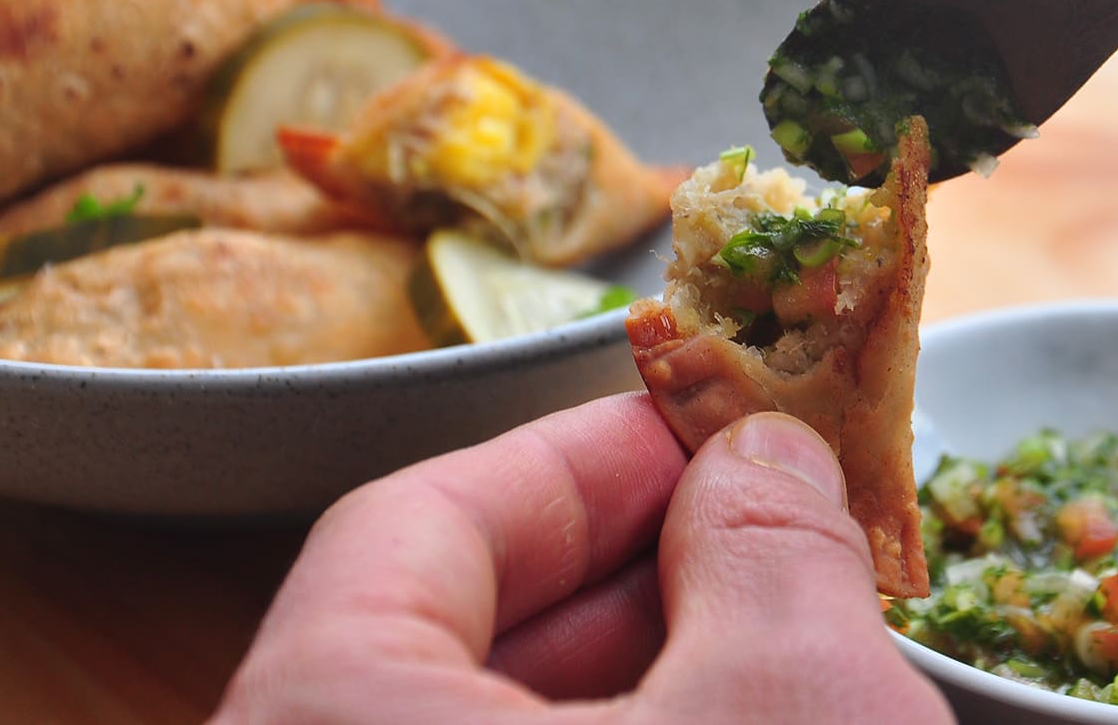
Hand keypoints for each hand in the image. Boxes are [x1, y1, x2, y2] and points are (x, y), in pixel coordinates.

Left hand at [210, 393, 951, 722]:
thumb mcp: (788, 714)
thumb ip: (771, 547)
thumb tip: (762, 453)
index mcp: (329, 720)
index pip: (418, 522)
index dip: (579, 452)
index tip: (708, 423)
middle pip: (462, 635)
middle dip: (642, 567)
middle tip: (775, 528)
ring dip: (657, 673)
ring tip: (787, 637)